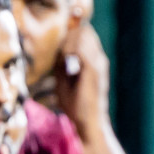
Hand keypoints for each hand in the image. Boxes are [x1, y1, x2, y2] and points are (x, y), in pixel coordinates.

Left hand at [53, 24, 109, 142]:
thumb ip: (60, 66)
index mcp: (94, 62)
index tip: (58, 50)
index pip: (85, 34)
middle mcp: (99, 59)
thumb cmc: (76, 106)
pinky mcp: (94, 69)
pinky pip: (82, 47)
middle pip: (85, 30)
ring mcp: (98, 63)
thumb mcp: (63, 81)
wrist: (89, 123)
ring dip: (69, 40)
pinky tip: (64, 60)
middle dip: (69, 35)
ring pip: (84, 33)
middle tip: (59, 53)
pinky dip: (70, 48)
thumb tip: (55, 53)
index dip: (70, 34)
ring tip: (61, 57)